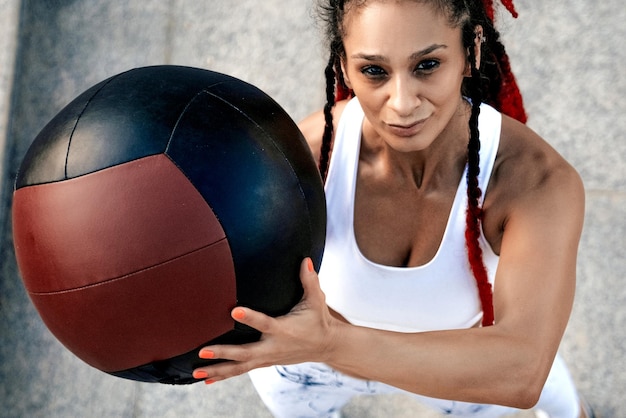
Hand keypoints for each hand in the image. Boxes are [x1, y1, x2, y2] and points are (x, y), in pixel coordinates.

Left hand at [192, 258, 338, 383]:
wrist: (326, 346)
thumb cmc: (319, 319)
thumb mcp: (316, 300)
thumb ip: (309, 280)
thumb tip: (306, 260)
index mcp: (284, 329)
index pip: (264, 323)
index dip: (250, 317)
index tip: (234, 311)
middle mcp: (274, 346)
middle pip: (245, 352)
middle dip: (224, 353)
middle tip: (203, 350)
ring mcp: (268, 357)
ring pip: (240, 367)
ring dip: (217, 370)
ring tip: (197, 372)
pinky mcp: (265, 362)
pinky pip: (241, 370)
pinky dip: (223, 375)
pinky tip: (206, 379)